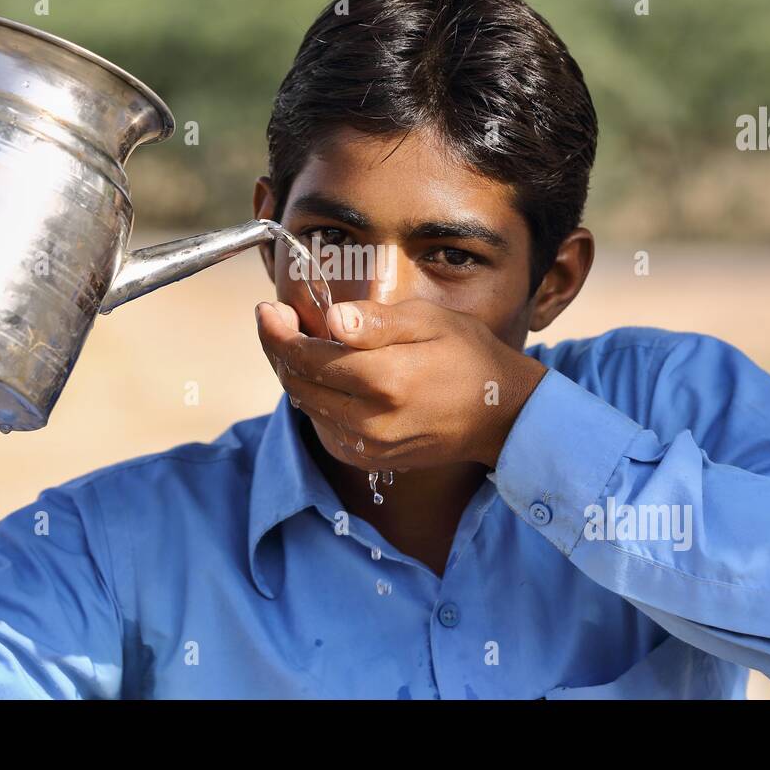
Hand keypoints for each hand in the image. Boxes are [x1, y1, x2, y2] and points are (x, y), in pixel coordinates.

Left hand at [255, 298, 548, 469]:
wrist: (502, 415)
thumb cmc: (468, 356)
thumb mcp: (429, 321)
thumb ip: (377, 321)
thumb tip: (332, 321)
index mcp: (385, 380)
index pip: (308, 357)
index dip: (278, 332)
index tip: (267, 310)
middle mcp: (370, 421)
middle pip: (298, 384)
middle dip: (280, 350)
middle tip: (277, 320)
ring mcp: (369, 446)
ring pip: (308, 406)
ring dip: (297, 375)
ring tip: (303, 343)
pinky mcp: (371, 460)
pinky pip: (325, 427)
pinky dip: (317, 401)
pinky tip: (328, 378)